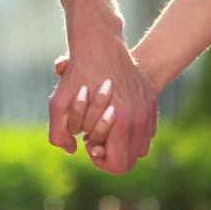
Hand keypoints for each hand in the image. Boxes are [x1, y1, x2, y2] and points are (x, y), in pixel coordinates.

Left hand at [48, 22, 158, 174]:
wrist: (100, 44)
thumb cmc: (78, 75)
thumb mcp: (58, 105)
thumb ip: (58, 135)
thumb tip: (73, 150)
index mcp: (122, 124)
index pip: (119, 166)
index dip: (101, 162)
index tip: (89, 147)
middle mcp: (140, 120)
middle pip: (131, 159)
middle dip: (111, 152)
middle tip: (94, 138)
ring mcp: (149, 110)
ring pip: (141, 146)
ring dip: (122, 143)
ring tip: (105, 126)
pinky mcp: (152, 100)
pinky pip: (147, 129)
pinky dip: (132, 129)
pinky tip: (115, 116)